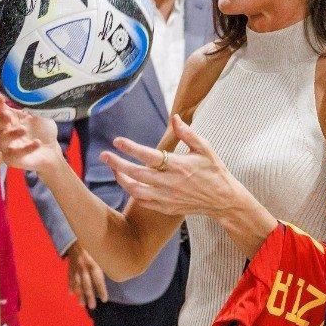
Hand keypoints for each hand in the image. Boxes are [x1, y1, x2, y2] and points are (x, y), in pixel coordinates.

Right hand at [0, 100, 65, 173]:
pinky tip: (37, 143)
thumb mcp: (39, 115)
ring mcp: (7, 146)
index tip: (0, 97)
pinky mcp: (11, 158)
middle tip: (8, 115)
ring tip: (24, 130)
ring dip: (12, 134)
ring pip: (3, 139)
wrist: (52, 150)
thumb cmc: (43, 131)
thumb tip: (25, 93)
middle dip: (2, 119)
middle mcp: (6, 132)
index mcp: (11, 119)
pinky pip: (13, 154)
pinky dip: (25, 148)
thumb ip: (30, 106)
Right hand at [64, 241, 107, 309]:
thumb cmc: (94, 245)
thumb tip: (117, 272)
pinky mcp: (70, 266)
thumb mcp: (101, 253)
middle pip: (87, 284)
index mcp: (94, 263)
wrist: (78, 235)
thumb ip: (106, 263)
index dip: (101, 290)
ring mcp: (76, 267)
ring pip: (77, 283)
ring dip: (79, 294)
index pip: (98, 279)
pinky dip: (70, 286)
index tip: (104, 300)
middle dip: (89, 296)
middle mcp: (84, 266)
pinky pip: (70, 277)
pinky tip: (70, 294)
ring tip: (81, 304)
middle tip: (92, 306)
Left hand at [103, 114, 240, 218]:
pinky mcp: (166, 208)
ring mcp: (167, 197)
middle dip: (117, 164)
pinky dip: (133, 192)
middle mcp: (170, 183)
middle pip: (137, 173)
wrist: (223, 200)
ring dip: (122, 179)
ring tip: (114, 169)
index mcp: (179, 166)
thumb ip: (187, 133)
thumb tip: (174, 118)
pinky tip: (127, 183)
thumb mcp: (205, 148)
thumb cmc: (214, 171)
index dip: (131, 148)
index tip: (117, 141)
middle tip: (103, 155)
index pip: (149, 156)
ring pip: (136, 190)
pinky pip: (144, 201)